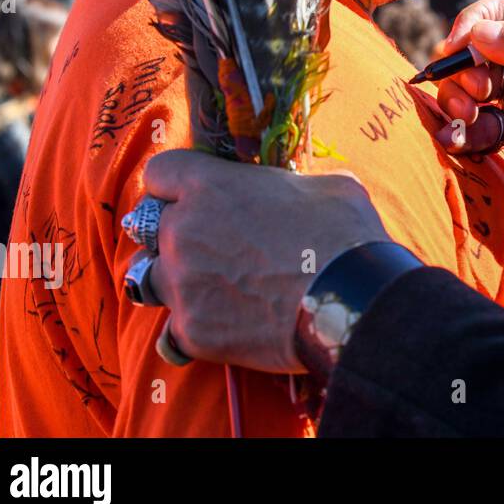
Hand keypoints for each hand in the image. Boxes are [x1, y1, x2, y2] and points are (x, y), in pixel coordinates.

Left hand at [143, 150, 388, 372]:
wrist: (352, 301)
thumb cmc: (345, 233)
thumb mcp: (326, 186)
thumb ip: (289, 186)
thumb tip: (297, 195)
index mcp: (210, 186)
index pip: (159, 173)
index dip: (177, 185)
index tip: (196, 196)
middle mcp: (182, 231)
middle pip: (151, 228)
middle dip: (180, 236)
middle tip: (217, 247)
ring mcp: (182, 283)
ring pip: (154, 279)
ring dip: (179, 281)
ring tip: (216, 289)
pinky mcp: (192, 330)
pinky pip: (175, 329)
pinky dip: (197, 327)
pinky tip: (230, 326)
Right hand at [432, 0, 503, 272]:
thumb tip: (480, 32)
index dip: (481, 17)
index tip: (462, 42)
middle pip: (483, 45)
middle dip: (466, 65)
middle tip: (478, 91)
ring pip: (473, 84)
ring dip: (459, 97)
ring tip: (467, 118)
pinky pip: (477, 122)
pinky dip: (463, 130)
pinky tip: (459, 140)